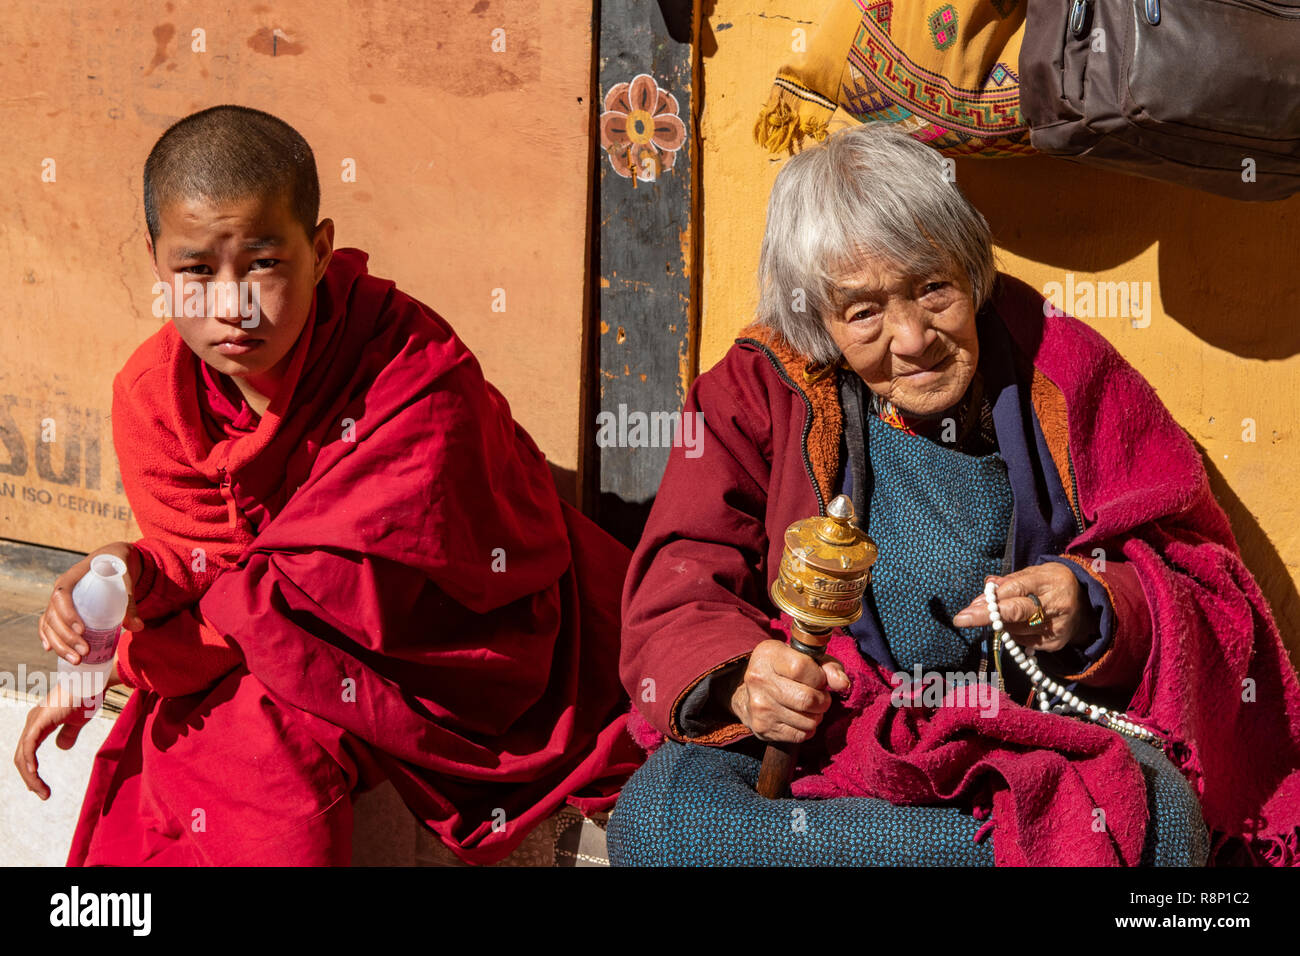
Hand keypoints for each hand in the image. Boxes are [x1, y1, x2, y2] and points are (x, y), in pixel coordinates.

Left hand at [12, 661, 118, 799]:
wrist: (93, 680)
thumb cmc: (87, 695)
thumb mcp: (78, 721)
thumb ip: (68, 734)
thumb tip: (61, 747)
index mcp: (40, 723)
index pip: (27, 753)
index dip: (31, 772)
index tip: (41, 788)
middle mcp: (33, 722)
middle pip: (21, 757)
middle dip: (30, 779)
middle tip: (42, 794)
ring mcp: (35, 721)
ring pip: (22, 755)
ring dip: (30, 776)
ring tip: (41, 791)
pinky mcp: (41, 720)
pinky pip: (29, 745)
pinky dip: (29, 761)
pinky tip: (34, 774)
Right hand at [40, 542, 143, 665]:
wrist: (114, 558)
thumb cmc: (119, 566)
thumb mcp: (126, 578)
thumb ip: (131, 602)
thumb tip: (138, 628)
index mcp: (73, 577)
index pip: (61, 595)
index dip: (68, 614)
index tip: (83, 630)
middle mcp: (61, 589)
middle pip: (53, 615)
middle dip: (66, 637)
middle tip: (83, 653)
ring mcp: (59, 600)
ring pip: (49, 623)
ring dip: (59, 644)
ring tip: (76, 660)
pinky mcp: (62, 609)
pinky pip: (48, 623)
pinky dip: (47, 636)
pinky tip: (51, 650)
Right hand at [729, 639, 850, 742]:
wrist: (750, 694)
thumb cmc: (784, 671)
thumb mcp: (804, 658)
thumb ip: (828, 666)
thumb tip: (843, 684)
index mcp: (768, 655)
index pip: (803, 668)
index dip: (819, 677)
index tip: (818, 678)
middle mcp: (759, 680)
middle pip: (808, 699)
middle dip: (823, 700)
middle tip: (819, 697)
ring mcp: (760, 706)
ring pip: (808, 721)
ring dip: (816, 716)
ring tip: (809, 707)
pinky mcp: (763, 728)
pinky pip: (800, 735)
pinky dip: (807, 729)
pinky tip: (799, 718)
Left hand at [951, 563, 1097, 652]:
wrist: (1087, 603)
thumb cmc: (1051, 584)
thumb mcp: (1033, 574)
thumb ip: (1008, 581)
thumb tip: (984, 591)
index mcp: (1048, 581)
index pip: (1015, 589)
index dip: (991, 599)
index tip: (968, 607)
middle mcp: (1054, 605)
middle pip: (1015, 612)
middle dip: (986, 616)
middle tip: (961, 619)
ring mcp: (1055, 627)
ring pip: (1015, 629)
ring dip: (998, 624)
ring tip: (997, 614)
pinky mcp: (1054, 643)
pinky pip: (1022, 640)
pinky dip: (1013, 632)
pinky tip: (1017, 624)